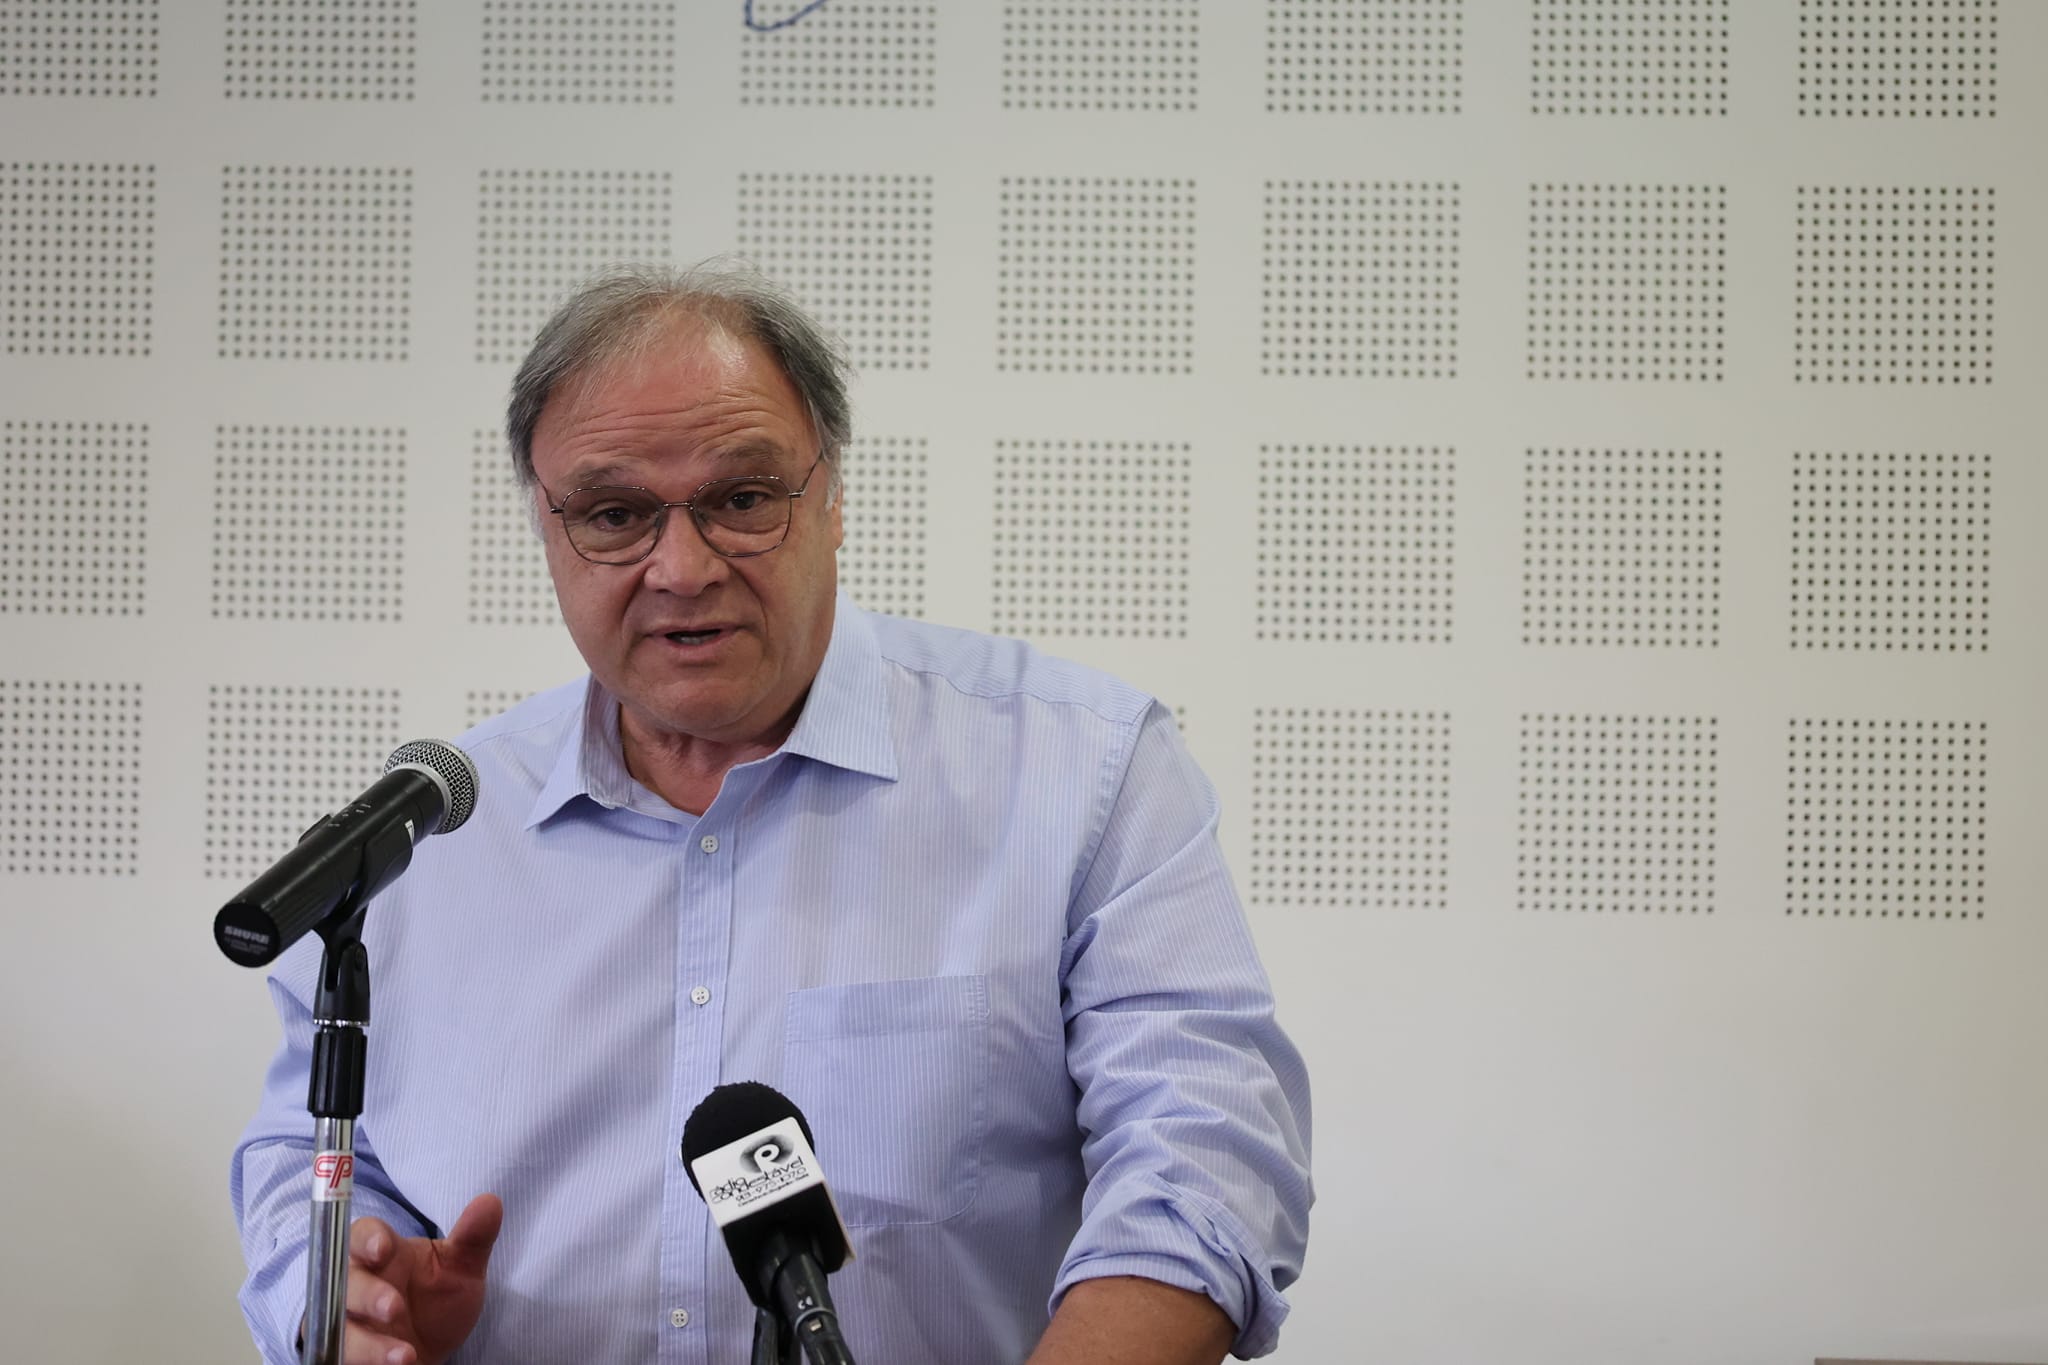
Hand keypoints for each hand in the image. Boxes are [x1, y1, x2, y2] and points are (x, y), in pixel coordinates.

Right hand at [338, 1193, 502, 1364]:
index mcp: (382, 1252)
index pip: (364, 1235)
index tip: (382, 1248)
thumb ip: (472, 1238)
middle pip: (346, 1283)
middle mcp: (357, 1286)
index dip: (368, 1239)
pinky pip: (344, 1358)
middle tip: (394, 1307)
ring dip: (368, 1344)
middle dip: (367, 1294)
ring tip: (404, 1355)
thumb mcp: (461, 1267)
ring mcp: (349, 1323)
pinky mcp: (347, 1354)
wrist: (430, 1348)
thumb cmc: (437, 1297)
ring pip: (342, 1328)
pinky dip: (368, 1364)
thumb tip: (491, 1202)